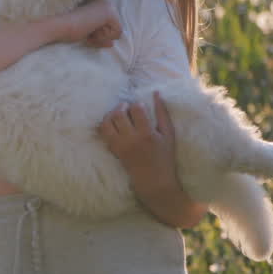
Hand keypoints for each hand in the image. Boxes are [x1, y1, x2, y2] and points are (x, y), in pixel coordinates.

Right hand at [45, 0, 119, 46]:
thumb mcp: (89, 34)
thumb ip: (101, 37)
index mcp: (101, 5)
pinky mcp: (109, 14)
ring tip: (88, 31)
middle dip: (102, 36)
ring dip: (102, 37)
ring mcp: (109, 7)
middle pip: (116, 29)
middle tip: (87, 32)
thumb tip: (112, 44)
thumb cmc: (70, 30)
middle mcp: (107, 3)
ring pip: (117, 32)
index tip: (87, 31)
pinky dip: (104, 37)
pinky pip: (117, 33)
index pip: (111, 27)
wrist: (61, 26)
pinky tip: (91, 30)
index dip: (100, 35)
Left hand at [97, 91, 205, 227]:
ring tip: (119, 114)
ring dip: (111, 113)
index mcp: (147, 134)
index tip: (140, 108)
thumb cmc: (164, 156)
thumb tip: (156, 92)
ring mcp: (120, 145)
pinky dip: (105, 124)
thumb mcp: (168, 134)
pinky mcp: (114, 150)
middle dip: (122, 106)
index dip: (137, 104)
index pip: (136, 108)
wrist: (154, 180)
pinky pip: (103, 132)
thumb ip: (162, 112)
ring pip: (107, 122)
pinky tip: (113, 123)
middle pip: (119, 113)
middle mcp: (131, 139)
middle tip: (127, 108)